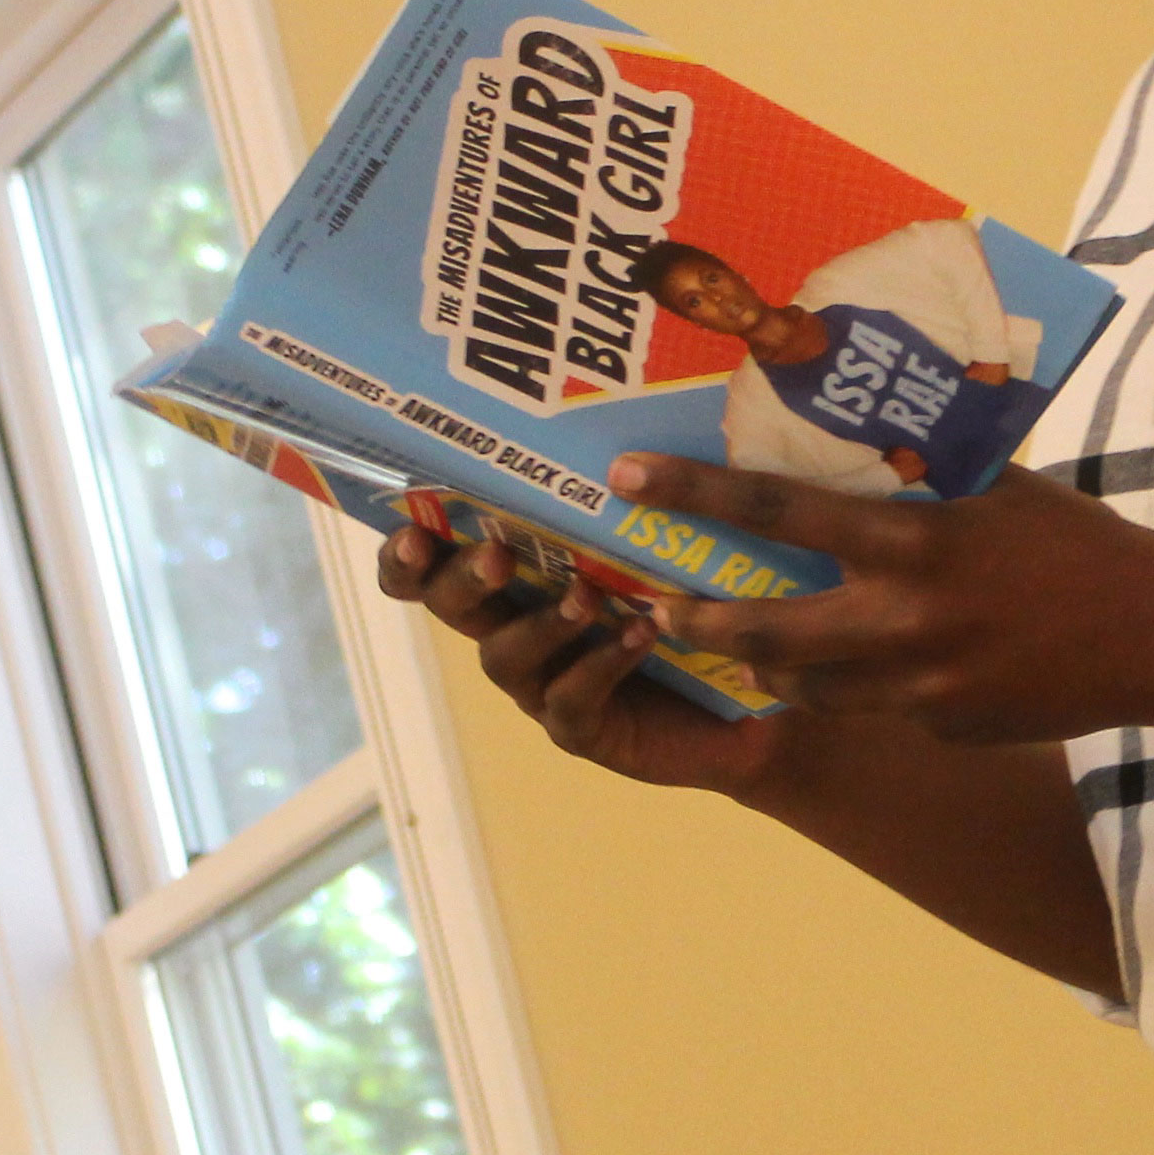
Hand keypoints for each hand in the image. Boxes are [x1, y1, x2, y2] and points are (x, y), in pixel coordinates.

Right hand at [374, 520, 789, 794]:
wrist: (747, 697)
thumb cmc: (689, 599)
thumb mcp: (654, 538)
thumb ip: (623, 494)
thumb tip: (620, 425)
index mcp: (514, 579)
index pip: (432, 564)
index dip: (406, 553)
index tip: (412, 528)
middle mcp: (512, 629)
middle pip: (450, 606)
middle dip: (462, 579)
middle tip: (497, 556)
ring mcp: (540, 684)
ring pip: (504, 657)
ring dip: (542, 623)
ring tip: (588, 596)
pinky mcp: (581, 729)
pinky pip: (569, 702)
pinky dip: (601, 664)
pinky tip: (641, 633)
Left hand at [636, 455, 1153, 743]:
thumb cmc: (1076, 544)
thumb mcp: (996, 488)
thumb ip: (923, 477)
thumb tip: (857, 438)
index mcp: (912, 543)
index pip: (776, 510)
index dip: (693, 493)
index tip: (628, 479)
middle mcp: (903, 621)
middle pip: (763, 631)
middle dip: (699, 620)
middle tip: (659, 606)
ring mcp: (920, 689)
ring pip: (808, 687)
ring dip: (774, 663)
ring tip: (752, 638)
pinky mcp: (943, 730)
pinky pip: (878, 709)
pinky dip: (867, 686)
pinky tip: (893, 662)